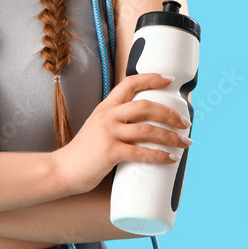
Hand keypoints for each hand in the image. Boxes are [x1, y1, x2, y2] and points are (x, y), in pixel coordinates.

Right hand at [51, 73, 191, 194]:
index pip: (129, 84)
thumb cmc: (84, 153)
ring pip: (147, 130)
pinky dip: (160, 156)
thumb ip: (117, 123)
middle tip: (184, 122)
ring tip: (184, 142)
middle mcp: (107, 117)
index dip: (151, 79)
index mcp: (105, 108)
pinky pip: (141, 152)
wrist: (62, 169)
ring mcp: (108, 133)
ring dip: (171, 136)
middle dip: (169, 113)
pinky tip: (171, 158)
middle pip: (145, 106)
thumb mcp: (98, 128)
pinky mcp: (110, 152)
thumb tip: (147, 128)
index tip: (169, 79)